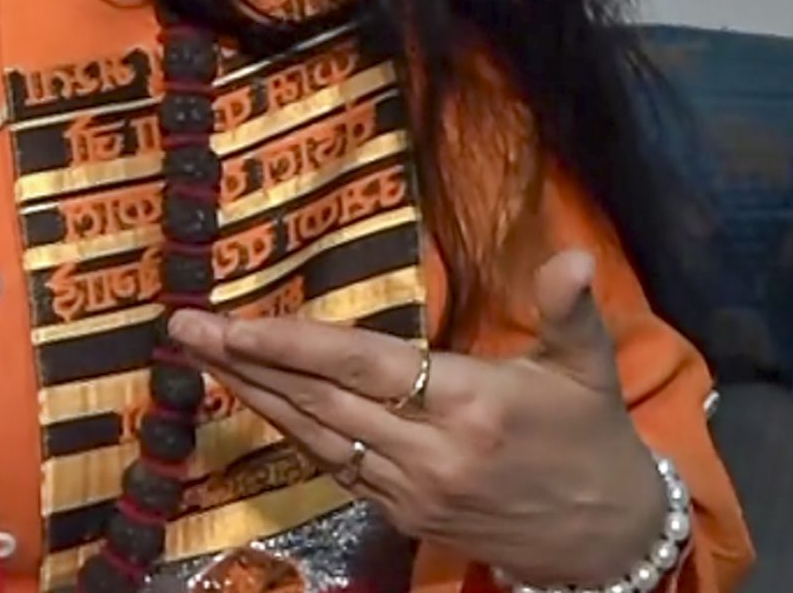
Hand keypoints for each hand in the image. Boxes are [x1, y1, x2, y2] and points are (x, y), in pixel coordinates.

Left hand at [168, 250, 667, 586]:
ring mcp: (412, 492)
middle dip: (245, 362)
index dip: (295, 346)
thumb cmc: (593, 438)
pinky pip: (334, 467)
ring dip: (251, 396)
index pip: (363, 367)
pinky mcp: (403, 518)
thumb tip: (571, 254)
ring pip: (315, 437)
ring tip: (197, 355)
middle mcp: (432, 453)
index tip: (236, 324)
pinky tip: (252, 400)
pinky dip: (288, 432)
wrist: (610, 539)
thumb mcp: (590, 370)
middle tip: (182, 326)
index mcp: (472, 405)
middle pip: (320, 401)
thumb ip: (571, 310)